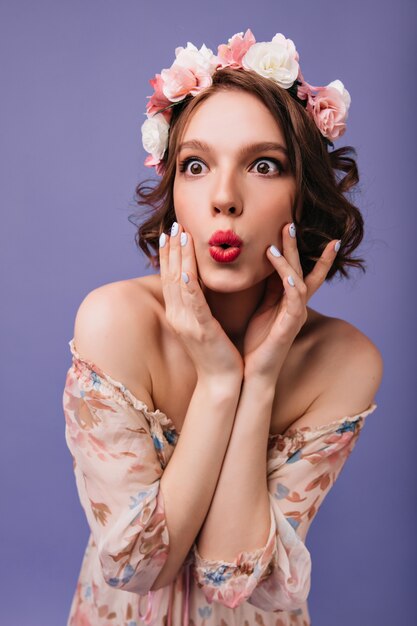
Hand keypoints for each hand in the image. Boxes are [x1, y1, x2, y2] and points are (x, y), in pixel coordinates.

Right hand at [159, 221, 243, 381]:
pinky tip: (188, 273)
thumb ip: (201, 303)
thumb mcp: (205, 323)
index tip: (171, 232)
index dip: (170, 254)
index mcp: (179, 313)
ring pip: (181, 285)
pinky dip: (190, 289)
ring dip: (180, 258)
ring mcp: (187, 324)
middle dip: (173, 249)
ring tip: (181, 236)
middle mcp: (178, 316)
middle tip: (174, 225)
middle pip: (172, 276)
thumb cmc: (217, 352)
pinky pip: (194, 306)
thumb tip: (201, 282)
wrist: (222, 382)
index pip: (171, 277)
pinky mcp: (202, 331)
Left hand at [242, 222, 339, 379]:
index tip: (294, 225)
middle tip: (290, 223)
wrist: (249, 374)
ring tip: (278, 241)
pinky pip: (294, 300)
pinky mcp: (290, 327)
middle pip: (300, 269)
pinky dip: (290, 283)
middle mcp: (294, 306)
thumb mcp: (259, 309)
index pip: (294, 269)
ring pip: (299, 280)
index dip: (296, 249)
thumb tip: (256, 265)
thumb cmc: (253, 344)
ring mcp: (294, 316)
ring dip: (289, 260)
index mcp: (285, 301)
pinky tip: (284, 272)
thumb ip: (264, 289)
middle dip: (295, 246)